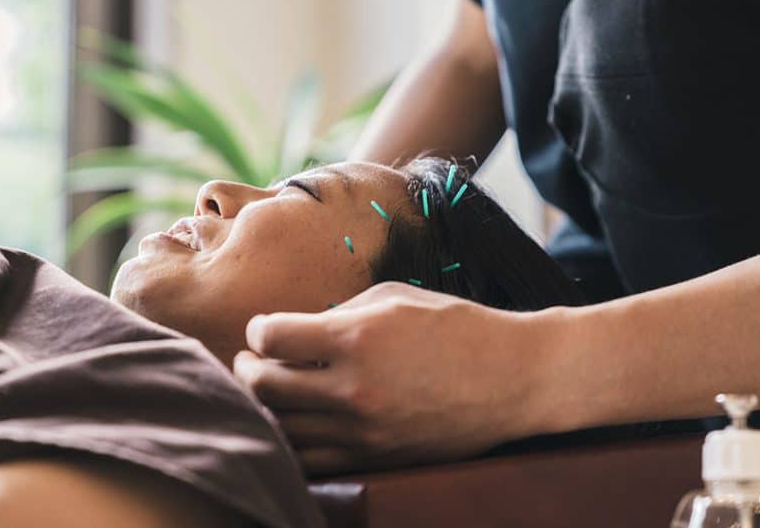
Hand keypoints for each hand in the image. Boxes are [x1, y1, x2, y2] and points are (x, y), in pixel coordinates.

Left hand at [232, 282, 559, 476]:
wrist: (511, 378)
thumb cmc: (456, 326)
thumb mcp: (395, 297)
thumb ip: (338, 312)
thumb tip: (297, 329)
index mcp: (356, 339)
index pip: (270, 337)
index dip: (259, 328)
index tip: (265, 328)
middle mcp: (353, 390)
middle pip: (264, 386)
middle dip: (248, 368)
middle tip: (251, 359)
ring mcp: (363, 432)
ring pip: (281, 429)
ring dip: (264, 407)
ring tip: (269, 391)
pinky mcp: (376, 458)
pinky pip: (312, 462)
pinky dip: (291, 444)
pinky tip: (294, 425)